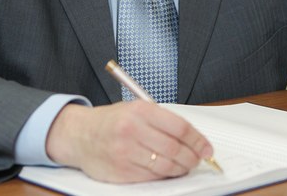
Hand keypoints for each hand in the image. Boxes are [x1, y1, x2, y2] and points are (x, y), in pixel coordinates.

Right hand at [45, 101, 213, 182]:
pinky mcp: (121, 171)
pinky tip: (167, 171)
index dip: (198, 140)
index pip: (180, 127)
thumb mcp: (136, 109)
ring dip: (181, 169)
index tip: (207, 148)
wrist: (79, 135)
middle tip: (198, 159)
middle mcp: (132, 130)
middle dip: (192, 157)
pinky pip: (151, 177)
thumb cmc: (112, 122)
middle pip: (175, 149)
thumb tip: (193, 139)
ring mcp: (125, 152)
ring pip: (165, 166)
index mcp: (140, 111)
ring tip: (185, 166)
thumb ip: (162, 121)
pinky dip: (164, 176)